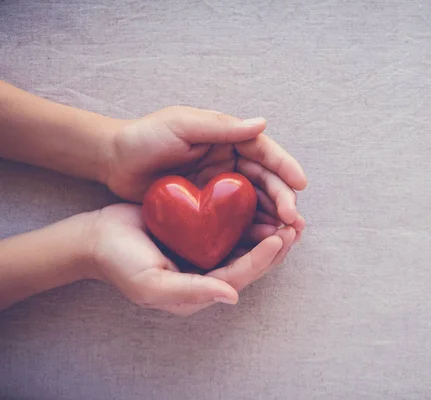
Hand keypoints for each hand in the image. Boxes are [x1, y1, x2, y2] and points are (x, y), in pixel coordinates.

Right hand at [89, 203, 296, 315]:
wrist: (98, 237)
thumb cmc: (121, 263)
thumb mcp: (152, 284)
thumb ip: (192, 291)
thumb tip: (232, 297)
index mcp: (202, 289)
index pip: (240, 276)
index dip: (262, 259)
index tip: (280, 238)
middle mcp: (209, 272)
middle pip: (251, 261)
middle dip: (276, 246)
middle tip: (296, 225)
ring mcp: (205, 251)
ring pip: (246, 242)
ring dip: (268, 229)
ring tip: (289, 213)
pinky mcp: (201, 230)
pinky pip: (231, 224)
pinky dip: (249, 215)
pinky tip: (261, 199)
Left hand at [105, 106, 306, 229]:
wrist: (112, 162)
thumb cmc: (145, 137)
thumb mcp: (183, 125)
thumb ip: (221, 127)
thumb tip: (262, 123)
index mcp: (228, 139)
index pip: (263, 152)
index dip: (284, 167)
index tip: (300, 183)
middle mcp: (230, 162)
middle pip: (266, 181)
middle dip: (283, 199)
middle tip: (293, 220)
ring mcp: (221, 187)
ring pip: (256, 202)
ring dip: (274, 218)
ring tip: (288, 235)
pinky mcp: (209, 209)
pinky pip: (236, 219)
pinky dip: (252, 229)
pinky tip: (263, 242)